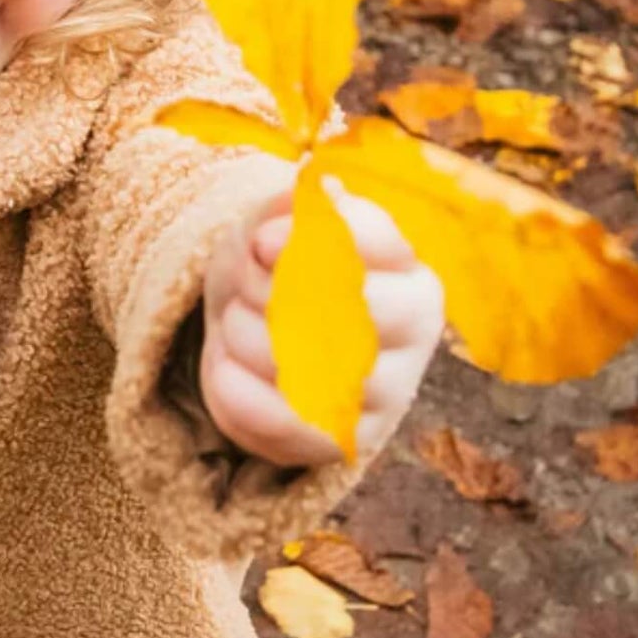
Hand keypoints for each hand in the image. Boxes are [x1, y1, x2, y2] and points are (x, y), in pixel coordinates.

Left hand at [199, 172, 444, 466]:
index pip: (379, 247)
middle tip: (244, 284)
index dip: (311, 242)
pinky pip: (281, 421)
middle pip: (344, 308)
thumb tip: (319, 196)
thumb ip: (293, 210)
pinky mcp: (345, 441)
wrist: (254, 333)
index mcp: (410, 272)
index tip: (261, 241)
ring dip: (243, 335)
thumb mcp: (276, 227)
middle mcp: (414, 334)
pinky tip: (223, 365)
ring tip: (234, 322)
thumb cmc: (274, 272)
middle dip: (270, 292)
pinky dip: (234, 388)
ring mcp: (386, 393)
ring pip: (304, 365)